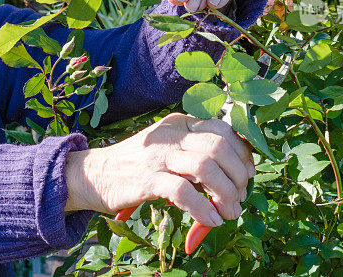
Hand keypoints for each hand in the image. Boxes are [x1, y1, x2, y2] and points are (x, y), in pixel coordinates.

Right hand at [64, 113, 254, 226]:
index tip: (249, 173)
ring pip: (206, 166)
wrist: (93, 174)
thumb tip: (237, 178)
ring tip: (228, 212)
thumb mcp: (169, 151)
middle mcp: (171, 133)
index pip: (223, 129)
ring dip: (226, 193)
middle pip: (219, 146)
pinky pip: (183, 192)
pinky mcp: (146, 179)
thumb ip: (196, 155)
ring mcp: (158, 155)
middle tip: (239, 197)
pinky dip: (203, 209)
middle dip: (238, 174)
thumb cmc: (138, 167)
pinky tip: (211, 219)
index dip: (242, 153)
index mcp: (179, 123)